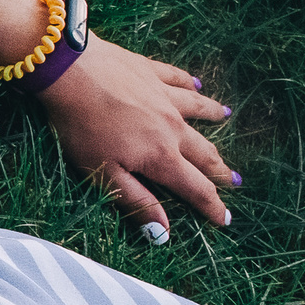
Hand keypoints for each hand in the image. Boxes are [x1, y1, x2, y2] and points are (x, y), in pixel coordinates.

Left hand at [33, 36, 235, 241]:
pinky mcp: (149, 71)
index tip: (225, 220)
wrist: (70, 70)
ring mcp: (163, 96)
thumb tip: (164, 234)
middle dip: (219, 169)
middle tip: (234, 180)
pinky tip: (195, 84)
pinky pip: (177, 79)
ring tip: (225, 118)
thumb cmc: (81, 126)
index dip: (212, 206)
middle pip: (203, 151)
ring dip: (212, 116)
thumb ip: (135, 201)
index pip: (195, 188)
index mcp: (161, 156)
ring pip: (197, 109)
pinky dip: (189, 83)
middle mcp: (172, 127)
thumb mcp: (102, 173)